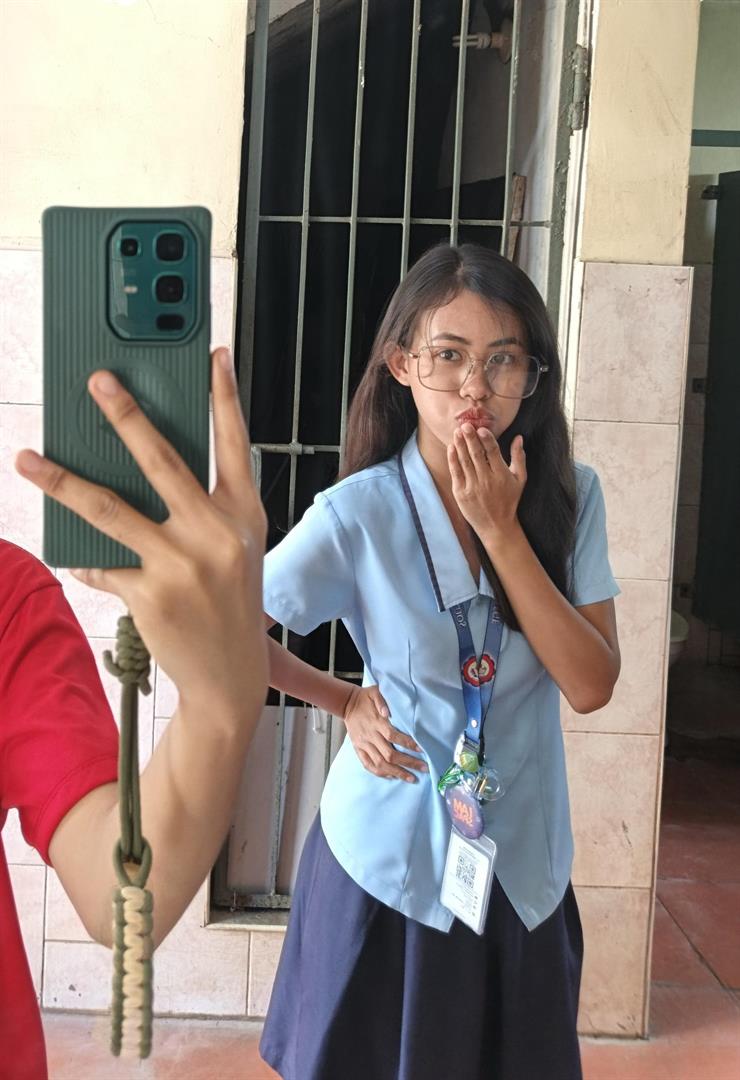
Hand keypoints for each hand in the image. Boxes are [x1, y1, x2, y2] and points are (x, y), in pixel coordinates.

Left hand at [16, 348, 267, 719]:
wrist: (229, 674)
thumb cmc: (230, 602)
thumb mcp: (234, 547)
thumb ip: (204, 506)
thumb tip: (141, 465)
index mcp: (243, 515)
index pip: (235, 444)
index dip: (225, 398)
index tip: (212, 356)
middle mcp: (216, 533)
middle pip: (162, 460)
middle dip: (125, 415)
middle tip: (96, 381)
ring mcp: (183, 563)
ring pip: (109, 507)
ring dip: (60, 481)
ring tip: (27, 460)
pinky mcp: (150, 594)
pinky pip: (100, 562)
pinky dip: (83, 558)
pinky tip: (73, 556)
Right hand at [343, 685, 427, 782]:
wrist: (347, 703)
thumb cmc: (365, 698)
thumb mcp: (374, 692)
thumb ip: (382, 700)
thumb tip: (387, 712)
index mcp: (376, 722)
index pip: (393, 736)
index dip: (408, 744)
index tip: (422, 750)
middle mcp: (369, 736)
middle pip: (390, 754)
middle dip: (408, 763)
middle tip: (424, 768)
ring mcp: (363, 744)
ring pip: (380, 764)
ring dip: (397, 772)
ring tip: (411, 778)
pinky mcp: (358, 749)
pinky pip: (368, 765)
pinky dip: (381, 773)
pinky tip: (393, 777)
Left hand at [448, 423, 526, 542]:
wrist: (496, 525)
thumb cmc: (509, 500)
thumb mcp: (520, 479)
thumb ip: (519, 457)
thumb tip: (519, 437)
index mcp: (501, 475)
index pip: (493, 452)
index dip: (486, 439)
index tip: (481, 428)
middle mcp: (486, 480)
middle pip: (476, 454)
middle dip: (470, 438)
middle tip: (465, 425)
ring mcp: (472, 487)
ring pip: (464, 461)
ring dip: (460, 445)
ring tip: (457, 432)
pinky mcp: (461, 493)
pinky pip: (456, 472)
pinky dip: (453, 459)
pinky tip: (452, 447)